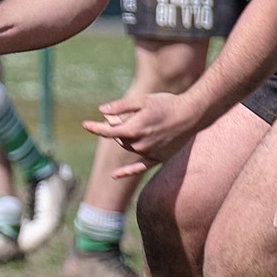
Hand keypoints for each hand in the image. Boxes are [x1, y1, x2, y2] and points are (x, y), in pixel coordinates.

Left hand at [82, 92, 200, 175]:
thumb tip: (101, 111)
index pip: (108, 131)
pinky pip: (140, 167)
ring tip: (136, 122)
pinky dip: (127, 171)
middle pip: (119, 138)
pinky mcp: (158, 158)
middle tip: (118, 115)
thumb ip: (120, 106)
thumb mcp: (142, 100)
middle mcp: (140, 144)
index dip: (95, 128)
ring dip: (126, 137)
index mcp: (134, 129)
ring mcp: (149, 153)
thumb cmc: (167, 104)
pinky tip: (114, 176)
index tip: (84, 125)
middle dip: (115, 126)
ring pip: (129, 148)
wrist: (192, 114)